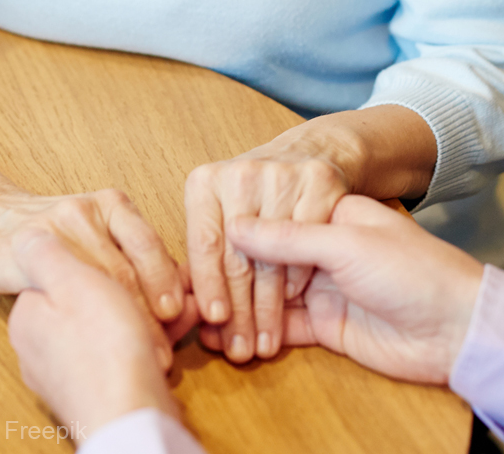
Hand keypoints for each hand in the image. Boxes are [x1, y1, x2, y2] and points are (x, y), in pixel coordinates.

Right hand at [0, 184, 184, 338]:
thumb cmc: (50, 241)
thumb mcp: (96, 239)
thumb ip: (131, 261)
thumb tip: (181, 303)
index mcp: (114, 205)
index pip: (151, 249)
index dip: (169, 289)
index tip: (185, 323)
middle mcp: (90, 211)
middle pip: (129, 268)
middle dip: (151, 315)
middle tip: (164, 354)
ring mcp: (59, 227)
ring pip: (102, 279)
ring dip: (123, 322)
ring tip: (138, 355)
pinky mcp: (29, 247)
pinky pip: (64, 284)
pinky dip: (81, 317)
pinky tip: (89, 340)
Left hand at [8, 232, 197, 437]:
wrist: (131, 418)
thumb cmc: (105, 351)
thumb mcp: (73, 282)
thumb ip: (46, 254)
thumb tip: (26, 235)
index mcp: (29, 315)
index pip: (68, 268)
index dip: (109, 259)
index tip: (135, 257)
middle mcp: (43, 343)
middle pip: (96, 293)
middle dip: (139, 282)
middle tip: (168, 280)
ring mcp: (71, 368)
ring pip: (118, 317)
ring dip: (153, 305)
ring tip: (184, 303)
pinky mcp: (102, 385)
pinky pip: (128, 345)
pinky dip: (156, 332)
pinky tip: (183, 321)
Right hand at [184, 106, 436, 363]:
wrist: (458, 326)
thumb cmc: (412, 269)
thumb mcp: (346, 243)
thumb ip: (289, 238)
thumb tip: (234, 230)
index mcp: (323, 211)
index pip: (265, 222)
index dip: (232, 242)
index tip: (201, 261)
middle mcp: (318, 246)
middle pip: (261, 261)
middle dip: (228, 282)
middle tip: (197, 302)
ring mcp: (320, 286)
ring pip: (265, 295)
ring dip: (237, 311)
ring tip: (203, 326)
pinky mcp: (326, 325)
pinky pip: (281, 326)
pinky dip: (254, 332)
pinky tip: (226, 338)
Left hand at [185, 130, 349, 362]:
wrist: (308, 152)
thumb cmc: (254, 196)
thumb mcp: (219, 212)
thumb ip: (205, 254)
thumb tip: (184, 311)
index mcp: (206, 182)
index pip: (205, 245)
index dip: (209, 286)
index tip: (214, 322)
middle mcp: (242, 174)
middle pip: (239, 257)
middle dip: (239, 312)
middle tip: (240, 351)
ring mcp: (283, 175)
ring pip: (273, 258)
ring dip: (269, 309)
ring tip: (264, 344)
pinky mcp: (319, 181)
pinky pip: (307, 244)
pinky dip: (297, 280)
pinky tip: (292, 306)